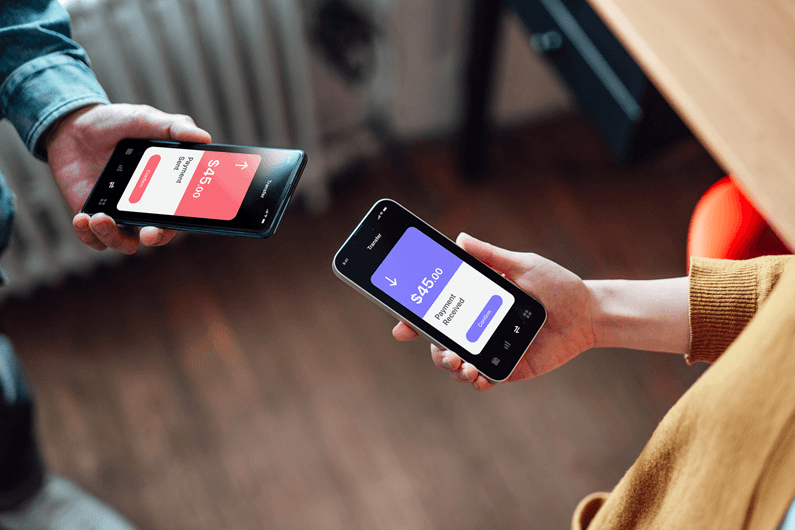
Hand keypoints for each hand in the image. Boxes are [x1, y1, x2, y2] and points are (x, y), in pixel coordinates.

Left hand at [45, 103, 211, 253]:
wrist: (72, 125)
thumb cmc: (115, 124)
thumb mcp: (146, 119)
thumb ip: (175, 127)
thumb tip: (204, 137)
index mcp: (164, 188)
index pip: (179, 213)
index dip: (182, 221)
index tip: (176, 220)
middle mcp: (144, 206)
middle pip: (156, 234)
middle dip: (154, 238)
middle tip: (147, 233)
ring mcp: (118, 213)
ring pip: (123, 243)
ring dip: (113, 238)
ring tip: (99, 218)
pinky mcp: (92, 216)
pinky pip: (94, 239)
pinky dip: (89, 235)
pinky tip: (83, 218)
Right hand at [392, 233, 596, 390]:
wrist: (588, 312)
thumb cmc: (556, 285)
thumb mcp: (521, 265)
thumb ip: (490, 256)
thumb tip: (460, 239)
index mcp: (477, 304)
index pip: (438, 313)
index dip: (415, 320)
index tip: (401, 327)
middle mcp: (479, 328)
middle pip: (441, 344)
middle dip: (434, 351)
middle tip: (443, 351)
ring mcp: (492, 350)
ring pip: (457, 366)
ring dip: (452, 368)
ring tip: (463, 365)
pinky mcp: (509, 368)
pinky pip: (485, 380)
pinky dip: (476, 381)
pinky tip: (478, 376)